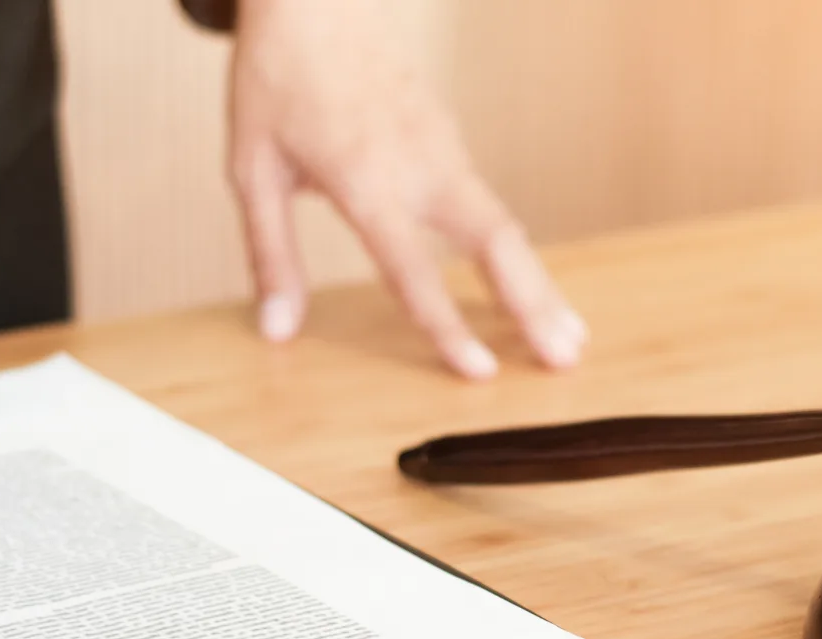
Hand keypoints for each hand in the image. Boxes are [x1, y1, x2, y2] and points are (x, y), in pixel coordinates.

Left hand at [226, 0, 586, 378]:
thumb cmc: (276, 81)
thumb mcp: (252, 171)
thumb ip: (270, 255)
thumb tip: (277, 331)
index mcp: (365, 179)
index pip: (414, 269)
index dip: (448, 326)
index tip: (481, 373)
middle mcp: (419, 163)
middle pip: (497, 243)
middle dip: (536, 305)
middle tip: (567, 360)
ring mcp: (443, 146)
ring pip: (505, 224)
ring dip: (538, 282)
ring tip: (569, 336)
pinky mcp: (450, 137)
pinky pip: (489, 202)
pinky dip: (514, 251)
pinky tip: (525, 286)